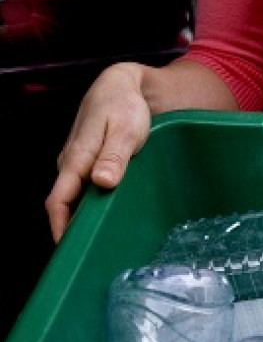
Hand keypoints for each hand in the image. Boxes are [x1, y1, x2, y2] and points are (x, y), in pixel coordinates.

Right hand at [45, 63, 150, 242]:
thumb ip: (114, 156)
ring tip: (99, 243)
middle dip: (71, 229)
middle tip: (89, 256)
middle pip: (64, 204)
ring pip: (75, 197)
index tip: (69, 250)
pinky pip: (84, 189)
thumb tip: (101, 182)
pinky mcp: (88, 162)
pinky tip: (107, 217)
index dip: (61, 227)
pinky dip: (91, 204)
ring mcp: (78, 163)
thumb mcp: (125, 130)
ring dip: (82, 218)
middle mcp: (71, 164)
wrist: (121, 85)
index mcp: (76, 158)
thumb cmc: (124, 106)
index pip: (59, 201)